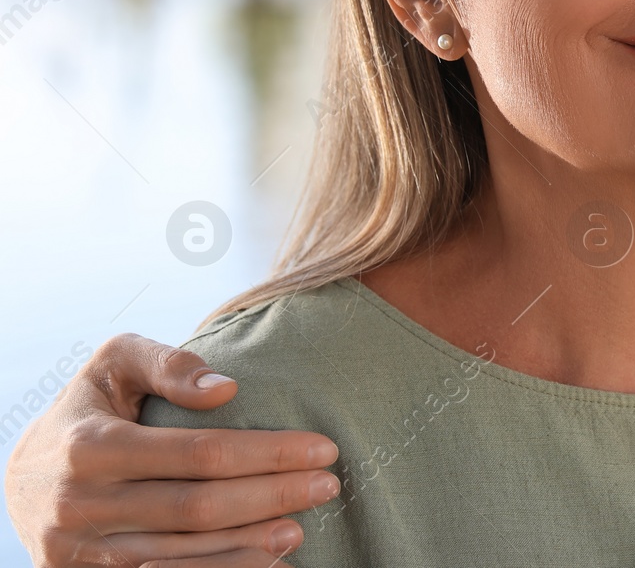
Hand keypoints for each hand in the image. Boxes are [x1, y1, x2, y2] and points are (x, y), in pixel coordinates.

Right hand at [5, 333, 340, 566]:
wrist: (23, 477)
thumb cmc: (89, 408)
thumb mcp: (114, 364)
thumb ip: (168, 362)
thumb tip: (227, 388)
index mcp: (91, 446)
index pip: (199, 453)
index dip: (267, 452)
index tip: (322, 447)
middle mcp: (81, 505)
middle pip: (198, 509)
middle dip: (272, 497)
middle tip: (327, 485)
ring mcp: (79, 552)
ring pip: (182, 556)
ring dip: (249, 546)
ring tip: (301, 527)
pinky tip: (263, 562)